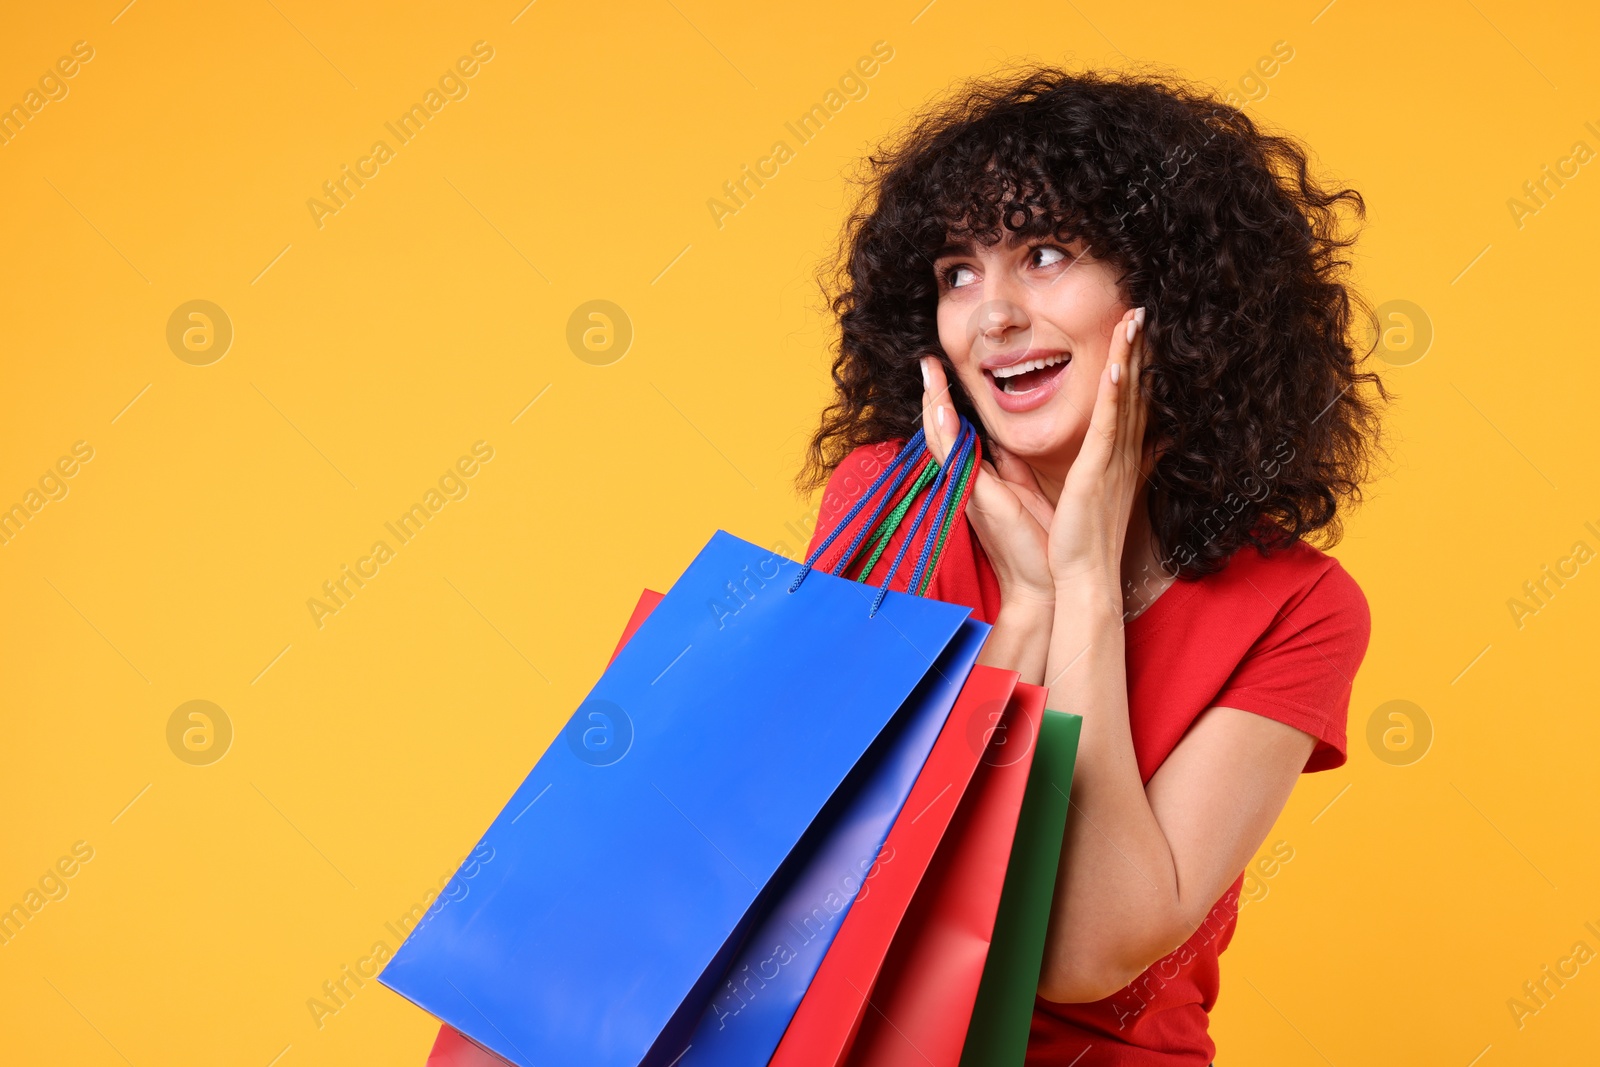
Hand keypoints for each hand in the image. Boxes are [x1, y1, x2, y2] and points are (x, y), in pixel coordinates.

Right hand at [920, 356, 1055, 605]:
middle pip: (942, 430)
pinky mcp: (977, 499)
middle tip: (927, 361)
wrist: (1046, 584)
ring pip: (942, 440)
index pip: (958, 430)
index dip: (948, 401)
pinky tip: (942, 412)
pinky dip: (946, 435)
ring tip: (928, 372)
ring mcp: (968, 489)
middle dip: (933, 395)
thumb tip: (1003, 439)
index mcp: (981, 477)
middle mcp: (968, 481)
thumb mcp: (1025, 492)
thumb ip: (1010, 465)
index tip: (943, 370)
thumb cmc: (1036, 544)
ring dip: (934, 405)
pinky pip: (956, 462)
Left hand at [1048, 306, 1156, 601]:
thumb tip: (1087, 447)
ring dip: (1132, 359)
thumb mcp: (1084, 494)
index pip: (1129, 403)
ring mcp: (1113, 463)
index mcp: (1115, 460)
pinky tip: (1121, 368)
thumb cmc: (1077, 544)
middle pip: (1136, 392)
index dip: (1135, 366)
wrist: (1081, 581)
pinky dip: (1118, 397)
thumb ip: (1087, 465)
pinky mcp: (1098, 473)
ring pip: (1127, 400)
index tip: (1135, 333)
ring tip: (1135, 320)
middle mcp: (1122, 457)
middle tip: (1142, 312)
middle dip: (1140, 351)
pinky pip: (1110, 428)